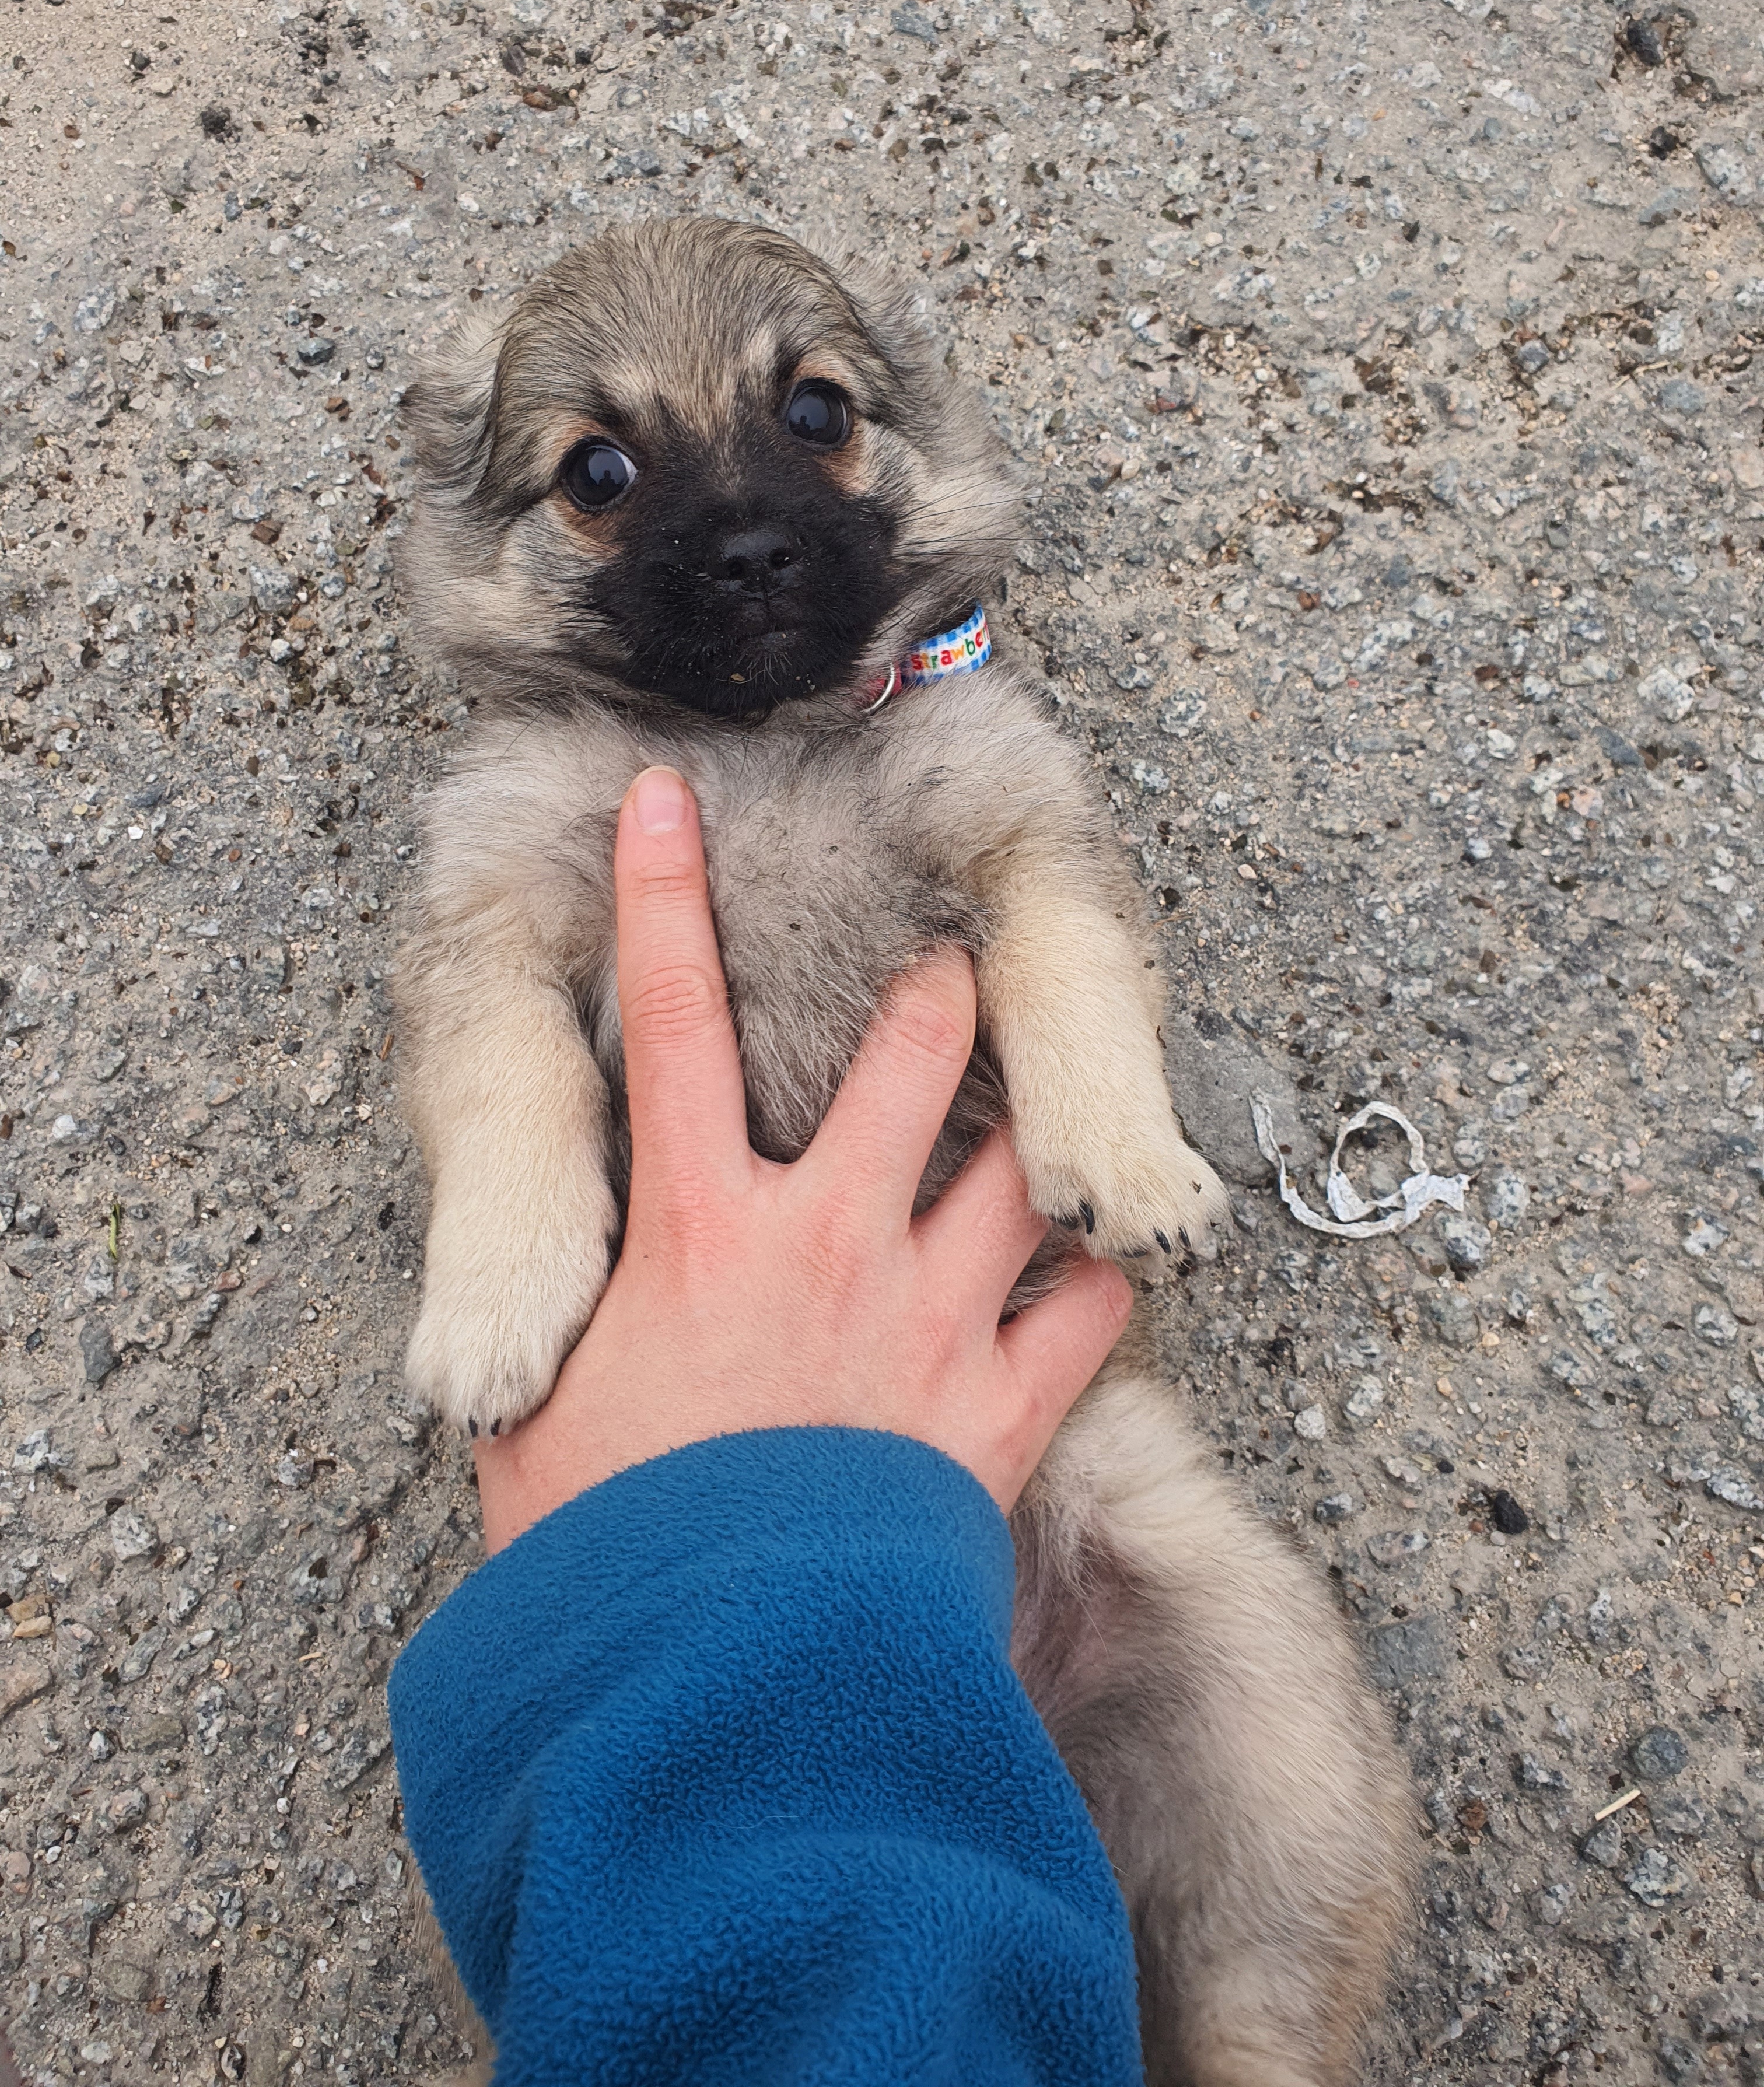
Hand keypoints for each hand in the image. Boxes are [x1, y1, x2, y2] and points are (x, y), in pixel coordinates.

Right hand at [474, 765, 1130, 1550]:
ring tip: (1052, 1103)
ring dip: (1039, 1124)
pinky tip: (1100, 1270)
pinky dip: (1098, 1284)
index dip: (664, 896)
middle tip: (949, 970)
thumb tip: (515, 1308)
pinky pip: (1086, 1314)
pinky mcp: (997, 1408)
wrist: (721, 1677)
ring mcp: (924, 1315)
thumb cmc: (609, 1547)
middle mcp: (823, 1239)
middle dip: (938, 995)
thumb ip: (547, 1329)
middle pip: (906, 1061)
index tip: (670, 801)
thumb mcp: (538, 1413)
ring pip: (1019, 1167)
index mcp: (696, 1229)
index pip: (670, 1022)